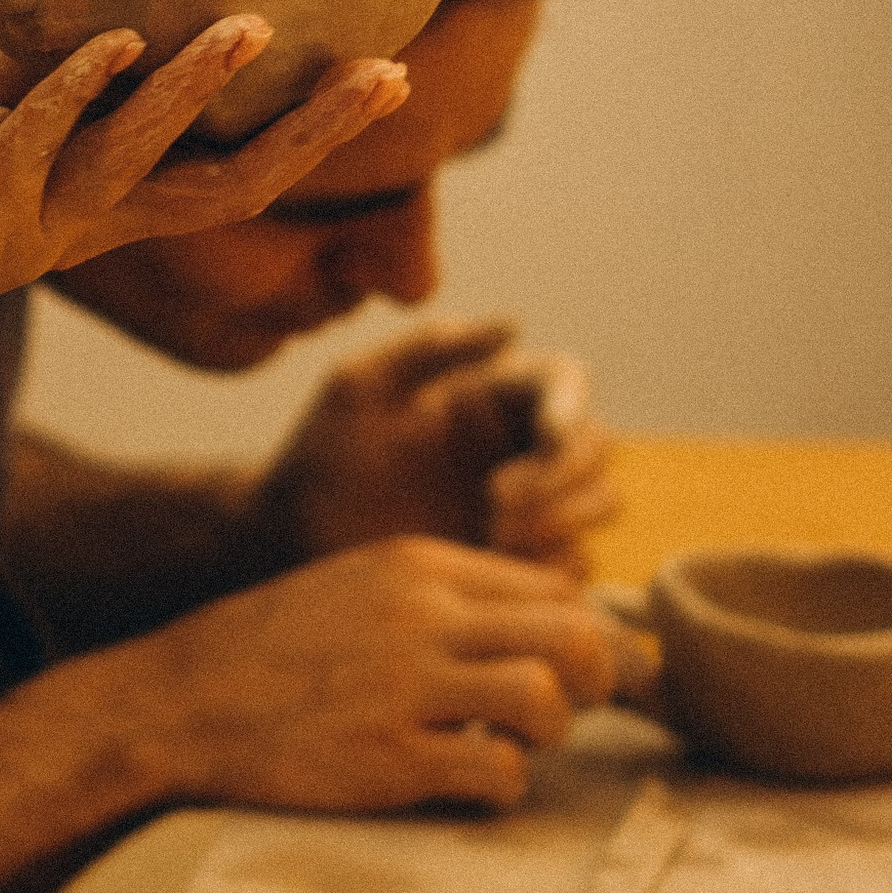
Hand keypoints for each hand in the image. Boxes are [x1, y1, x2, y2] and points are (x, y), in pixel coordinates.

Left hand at [0, 28, 411, 318]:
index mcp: (107, 200)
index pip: (232, 171)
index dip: (313, 129)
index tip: (396, 74)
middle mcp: (89, 221)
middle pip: (226, 189)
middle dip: (311, 133)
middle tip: (392, 74)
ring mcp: (34, 221)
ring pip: (140, 163)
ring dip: (196, 90)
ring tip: (254, 29)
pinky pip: (36, 147)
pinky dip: (77, 92)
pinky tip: (119, 39)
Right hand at [141, 536, 626, 814]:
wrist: (178, 701)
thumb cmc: (273, 648)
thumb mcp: (358, 585)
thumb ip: (441, 596)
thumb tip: (538, 628)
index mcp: (419, 566)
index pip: (557, 586)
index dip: (576, 633)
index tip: (561, 668)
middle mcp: (421, 617)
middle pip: (574, 634)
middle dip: (592, 681)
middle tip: (563, 710)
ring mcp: (405, 688)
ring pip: (546, 699)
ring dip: (549, 734)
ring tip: (513, 746)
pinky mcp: (388, 760)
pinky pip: (498, 774)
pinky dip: (502, 787)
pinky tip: (469, 784)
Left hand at [257, 320, 619, 576]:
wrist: (291, 538)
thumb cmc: (319, 453)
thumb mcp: (359, 388)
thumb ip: (428, 349)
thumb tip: (514, 324)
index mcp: (490, 394)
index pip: (565, 384)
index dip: (570, 406)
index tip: (545, 435)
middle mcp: (519, 446)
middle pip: (597, 446)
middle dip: (563, 472)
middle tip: (494, 500)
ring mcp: (527, 508)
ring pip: (599, 503)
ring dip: (564, 519)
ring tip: (492, 535)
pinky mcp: (520, 563)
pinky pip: (574, 565)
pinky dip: (554, 567)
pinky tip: (498, 569)